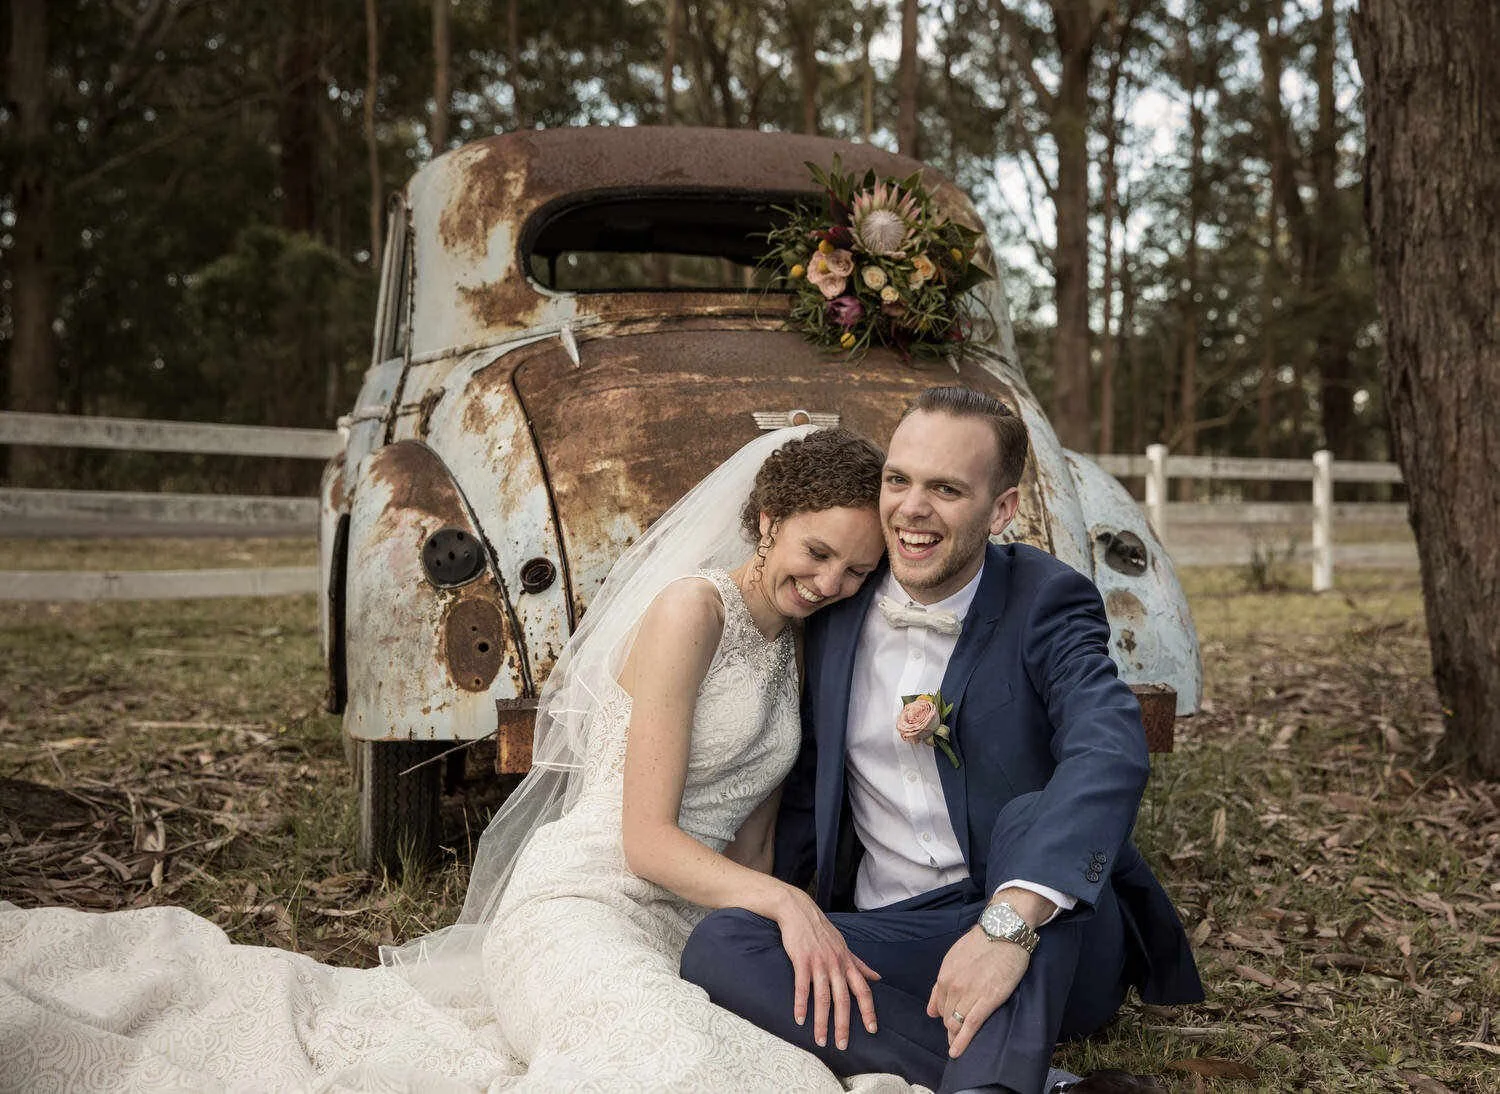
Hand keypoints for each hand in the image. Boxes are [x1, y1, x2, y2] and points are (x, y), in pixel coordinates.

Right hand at [772, 885, 880, 1050]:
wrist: (799, 911)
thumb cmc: (822, 931)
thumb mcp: (845, 946)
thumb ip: (860, 965)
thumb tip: (878, 977)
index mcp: (847, 963)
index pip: (863, 990)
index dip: (868, 1010)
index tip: (872, 1029)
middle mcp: (836, 965)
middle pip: (843, 999)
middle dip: (843, 1024)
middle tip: (842, 1045)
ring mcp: (819, 963)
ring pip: (822, 997)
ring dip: (821, 1021)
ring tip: (819, 1040)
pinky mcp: (801, 960)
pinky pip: (802, 987)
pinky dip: (801, 1004)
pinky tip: (799, 1019)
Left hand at [926, 926, 1030, 1057]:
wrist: (1004, 931)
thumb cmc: (982, 943)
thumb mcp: (954, 959)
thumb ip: (940, 985)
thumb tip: (930, 1010)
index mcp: (944, 976)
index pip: (938, 1006)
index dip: (944, 1016)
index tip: (949, 1022)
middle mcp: (953, 986)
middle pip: (946, 1017)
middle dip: (950, 1027)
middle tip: (956, 1035)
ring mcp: (969, 994)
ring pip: (956, 1024)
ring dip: (955, 1036)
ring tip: (957, 1045)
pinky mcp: (987, 1000)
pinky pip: (970, 1026)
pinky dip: (962, 1042)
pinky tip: (956, 1052)